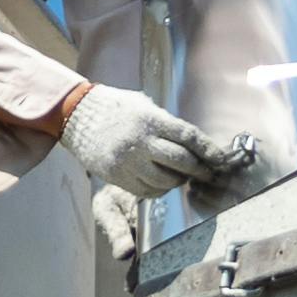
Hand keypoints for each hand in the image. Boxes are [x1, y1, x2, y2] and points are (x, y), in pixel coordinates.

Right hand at [61, 83, 242, 205]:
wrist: (76, 115)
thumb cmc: (114, 107)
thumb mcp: (143, 105)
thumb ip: (166, 123)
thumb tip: (193, 143)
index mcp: (151, 120)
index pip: (189, 136)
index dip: (208, 149)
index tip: (220, 158)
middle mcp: (141, 141)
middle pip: (181, 162)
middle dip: (199, 169)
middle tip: (207, 173)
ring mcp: (128, 161)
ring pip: (165, 181)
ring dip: (178, 181)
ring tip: (181, 177)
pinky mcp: (117, 176)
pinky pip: (147, 191)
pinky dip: (159, 190)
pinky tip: (161, 182)